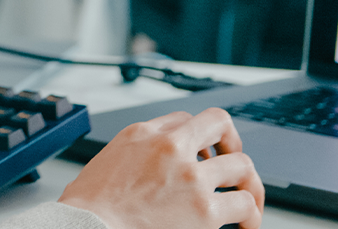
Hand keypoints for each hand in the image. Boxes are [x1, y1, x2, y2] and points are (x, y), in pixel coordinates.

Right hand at [58, 107, 264, 228]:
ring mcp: (190, 177)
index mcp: (145, 133)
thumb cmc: (91, 203)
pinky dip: (250, 215)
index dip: (199, 136)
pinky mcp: (203, 210)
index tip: (204, 152)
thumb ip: (140, 148)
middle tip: (232, 164)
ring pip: (241, 165)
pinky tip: (245, 224)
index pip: (187, 119)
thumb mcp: (111, 156)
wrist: (87, 226)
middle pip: (221, 127)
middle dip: (231, 145)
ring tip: (247, 197)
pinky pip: (243, 204)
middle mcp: (171, 148)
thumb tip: (158, 153)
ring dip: (247, 182)